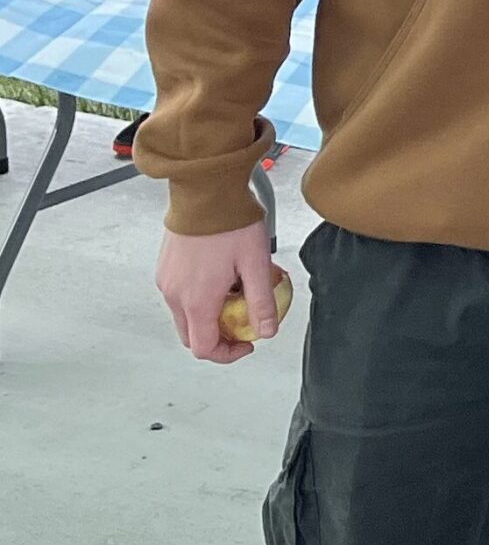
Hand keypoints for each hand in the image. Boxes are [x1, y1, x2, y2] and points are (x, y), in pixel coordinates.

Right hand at [156, 222, 280, 362]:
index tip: (247, 342)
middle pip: (192, 335)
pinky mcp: (166, 267)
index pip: (204, 348)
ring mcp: (167, 280)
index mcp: (196, 300)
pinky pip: (181, 294)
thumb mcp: (256, 265)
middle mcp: (174, 294)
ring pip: (186, 314)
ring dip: (211, 314)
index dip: (227, 353)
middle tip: (244, 321)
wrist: (206, 191)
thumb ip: (262, 302)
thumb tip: (267, 331)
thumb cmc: (230, 223)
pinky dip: (201, 296)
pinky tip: (223, 276)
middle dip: (219, 336)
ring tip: (237, 290)